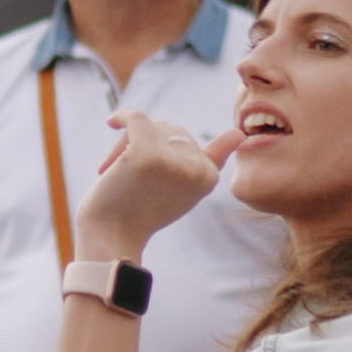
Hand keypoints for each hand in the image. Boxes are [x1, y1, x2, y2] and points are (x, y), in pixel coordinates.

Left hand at [77, 112, 234, 258]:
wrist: (115, 235)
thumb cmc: (144, 211)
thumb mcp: (186, 187)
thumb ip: (212, 160)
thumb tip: (239, 134)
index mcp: (210, 176)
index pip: (189, 141)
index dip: (164, 154)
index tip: (151, 179)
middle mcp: (197, 167)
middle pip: (171, 130)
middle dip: (147, 146)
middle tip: (128, 178)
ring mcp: (172, 159)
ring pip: (150, 126)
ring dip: (129, 143)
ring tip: (116, 172)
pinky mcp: (146, 152)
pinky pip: (135, 117)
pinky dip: (122, 116)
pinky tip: (112, 122)